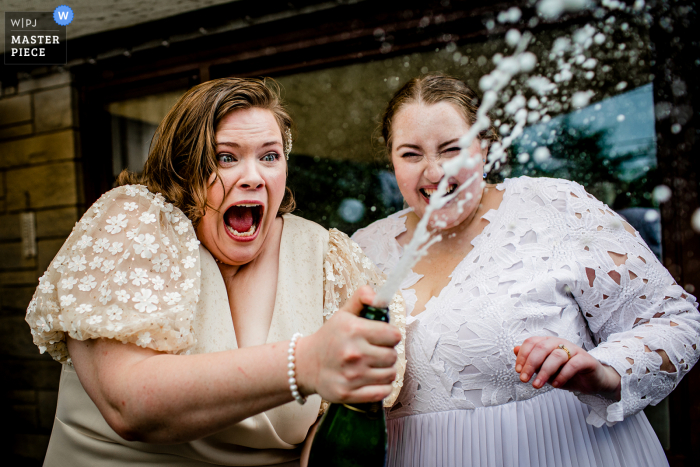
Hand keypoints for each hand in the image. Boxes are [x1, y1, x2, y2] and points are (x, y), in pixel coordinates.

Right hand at [295, 286, 400, 403]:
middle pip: (393, 356)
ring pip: (390, 375)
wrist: (306, 364)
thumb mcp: (344, 314)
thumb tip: (379, 297)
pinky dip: (382, 387)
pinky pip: (382, 392)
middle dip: (388, 353)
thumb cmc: (329, 338)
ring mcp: (351, 376)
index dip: (391, 335)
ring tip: (373, 366)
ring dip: (386, 370)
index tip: (383, 337)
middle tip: (376, 352)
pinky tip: (373, 380)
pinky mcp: (348, 394)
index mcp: (353, 330)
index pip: (393, 335)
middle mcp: (353, 353)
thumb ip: (362, 298)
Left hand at [514, 337, 620, 400]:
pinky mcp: (586, 359)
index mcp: (548, 342)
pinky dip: (562, 375)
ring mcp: (574, 350)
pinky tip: (556, 385)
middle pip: (542, 347)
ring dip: (544, 372)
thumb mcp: (545, 368)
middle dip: (530, 364)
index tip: (518, 371)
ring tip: (537, 385)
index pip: (531, 342)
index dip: (523, 355)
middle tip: (524, 379)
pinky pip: (573, 364)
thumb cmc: (565, 373)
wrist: (591, 381)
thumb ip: (531, 359)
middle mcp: (560, 342)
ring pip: (556, 356)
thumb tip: (515, 349)